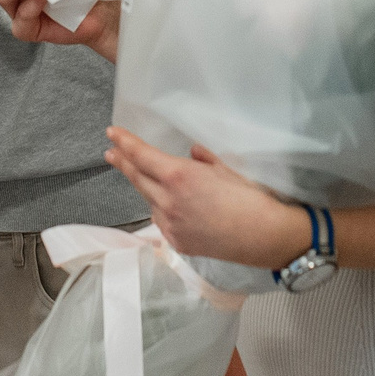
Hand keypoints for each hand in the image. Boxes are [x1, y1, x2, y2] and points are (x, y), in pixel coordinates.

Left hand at [103, 127, 310, 269]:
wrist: (263, 236)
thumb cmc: (248, 197)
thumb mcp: (225, 168)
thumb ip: (202, 159)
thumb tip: (191, 153)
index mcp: (179, 176)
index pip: (142, 156)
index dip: (125, 143)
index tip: (112, 133)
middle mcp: (168, 201)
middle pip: (137, 178)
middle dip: (122, 163)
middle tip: (112, 152)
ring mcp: (170, 225)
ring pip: (149, 201)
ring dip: (146, 187)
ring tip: (148, 178)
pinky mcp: (177, 242)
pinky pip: (162, 221)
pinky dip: (162, 209)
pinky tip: (172, 206)